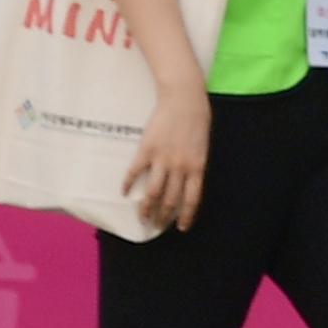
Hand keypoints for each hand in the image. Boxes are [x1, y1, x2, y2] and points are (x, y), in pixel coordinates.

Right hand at [123, 88, 209, 229]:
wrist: (184, 99)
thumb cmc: (197, 121)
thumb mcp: (202, 148)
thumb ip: (194, 167)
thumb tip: (188, 185)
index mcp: (196, 167)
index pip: (192, 200)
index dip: (186, 217)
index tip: (180, 228)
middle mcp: (179, 167)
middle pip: (170, 200)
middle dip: (163, 217)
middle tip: (157, 225)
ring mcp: (162, 159)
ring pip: (152, 193)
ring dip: (146, 208)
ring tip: (142, 217)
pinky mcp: (147, 149)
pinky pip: (135, 172)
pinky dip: (128, 184)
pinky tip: (124, 192)